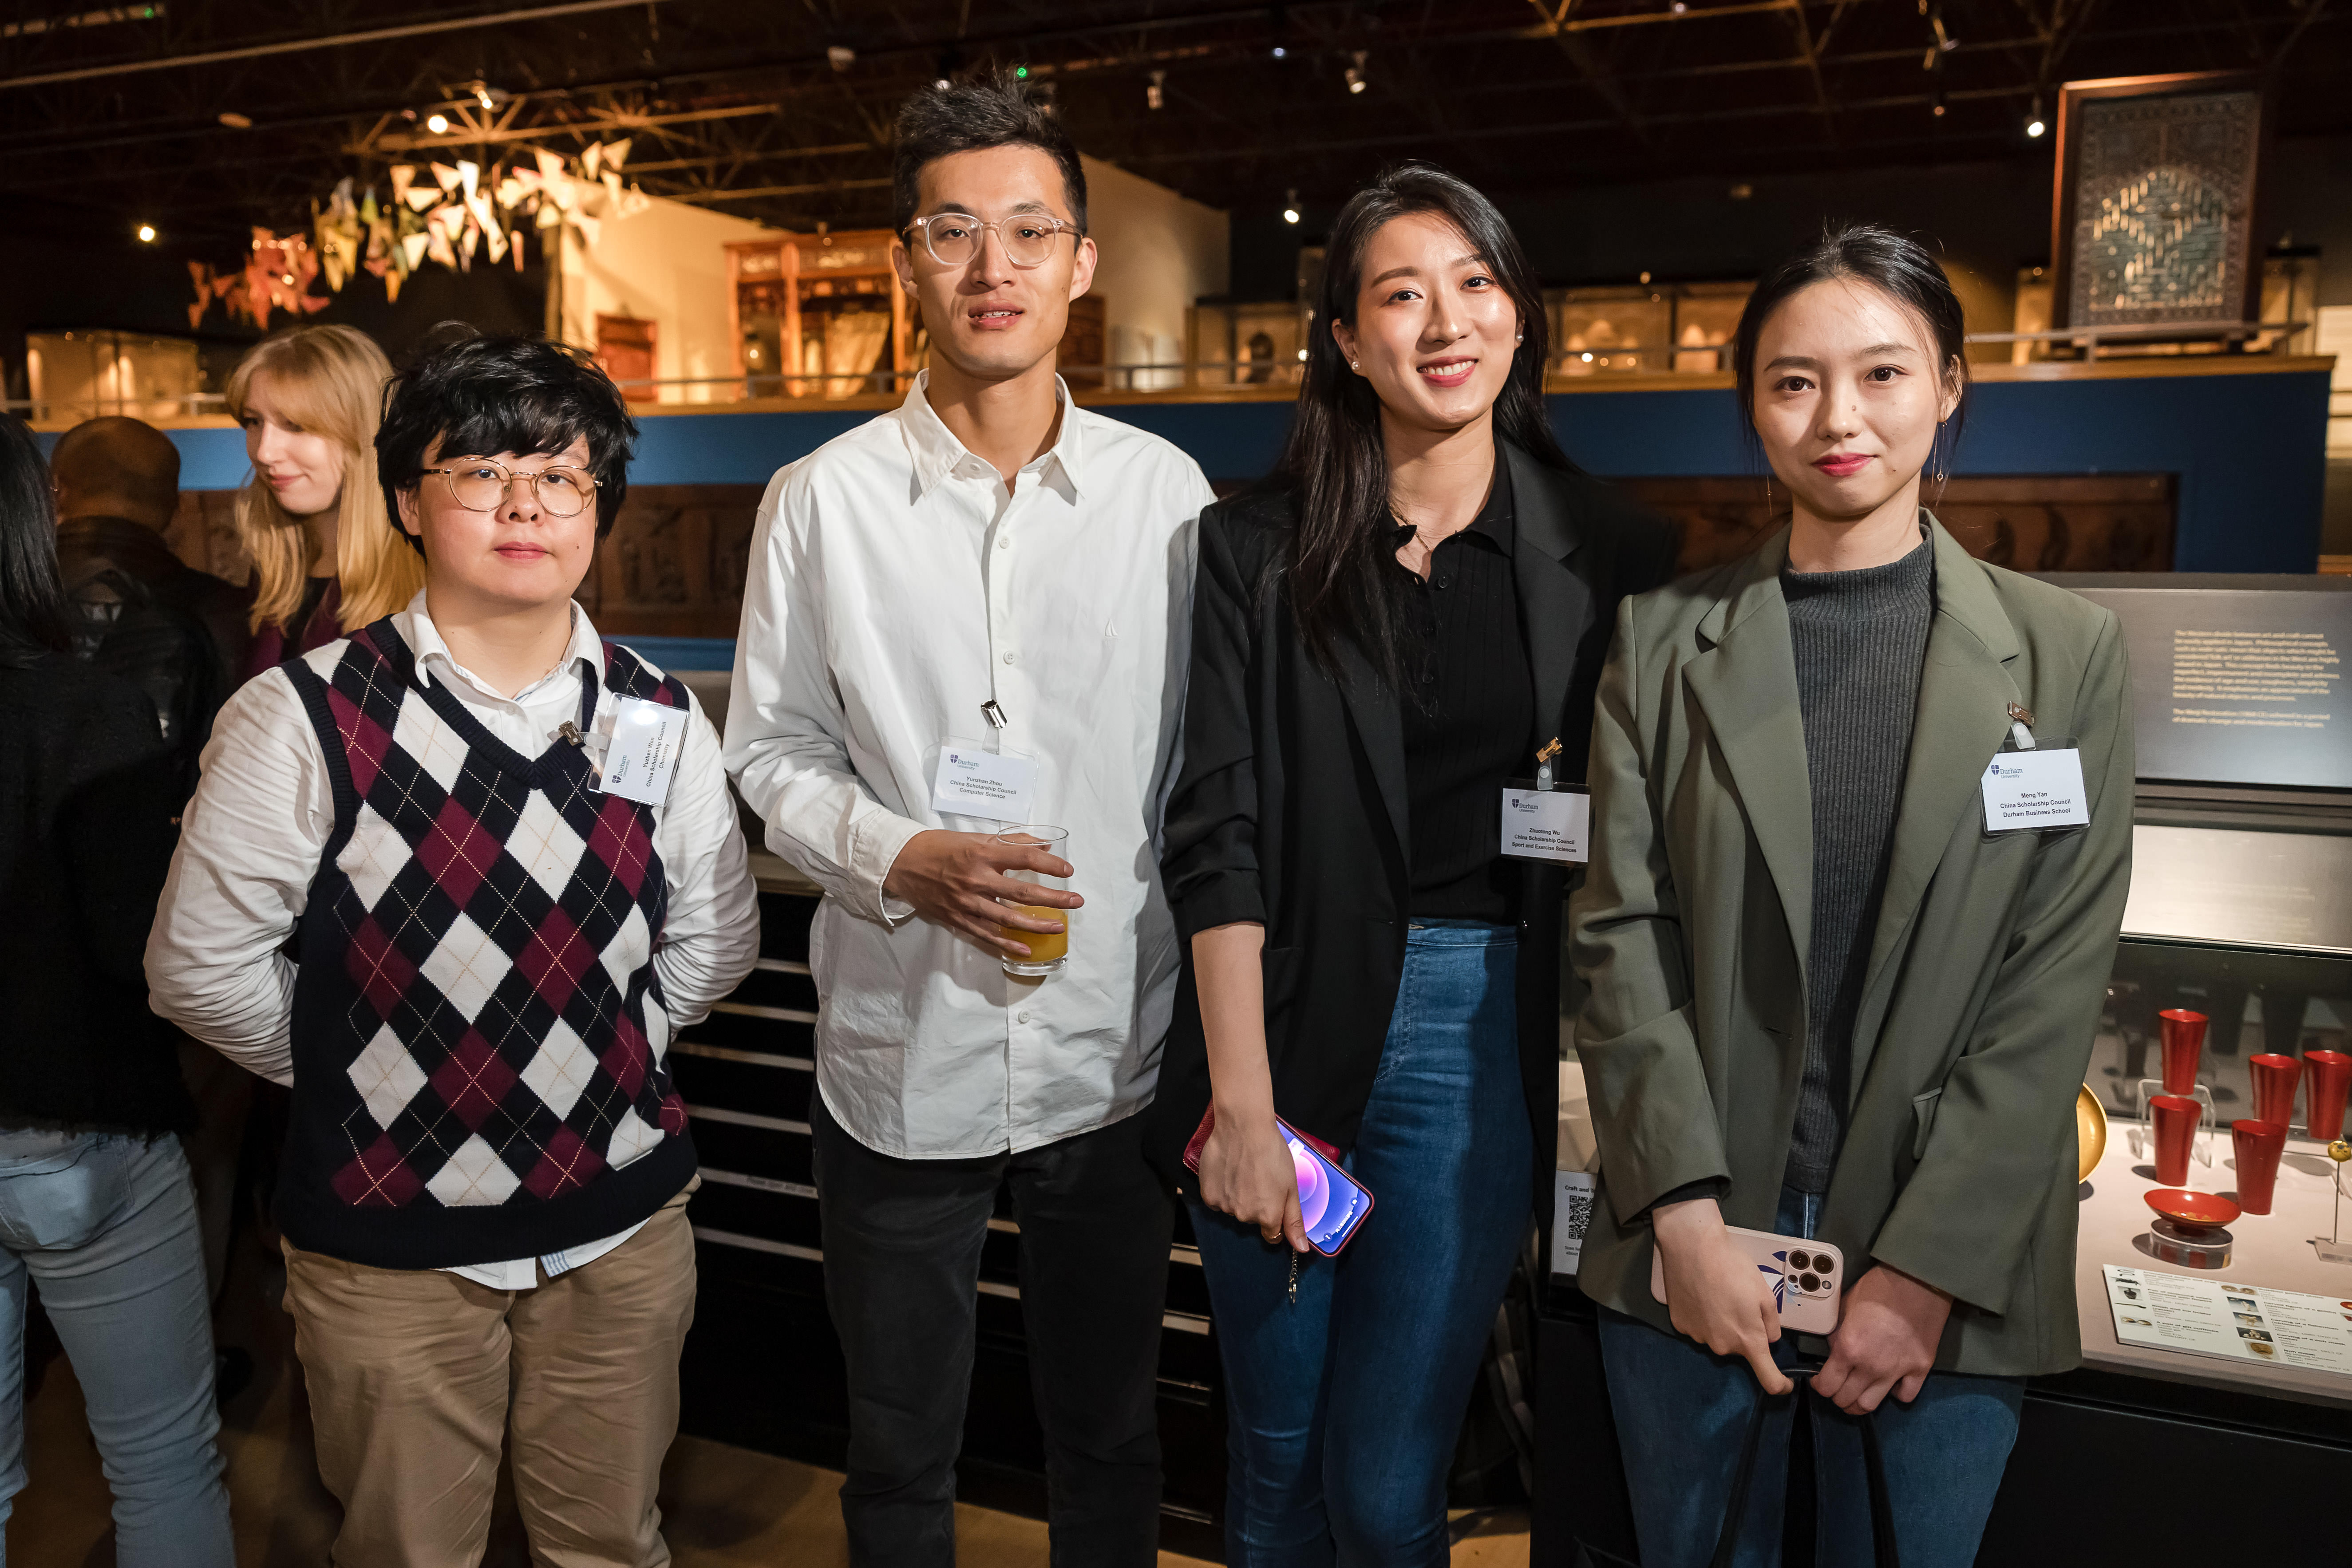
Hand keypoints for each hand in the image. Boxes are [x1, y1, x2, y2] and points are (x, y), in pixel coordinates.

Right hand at [881, 830, 1079, 956]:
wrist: (902, 863)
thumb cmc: (940, 847)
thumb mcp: (975, 838)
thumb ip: (1010, 842)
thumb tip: (1043, 845)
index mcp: (982, 853)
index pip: (1024, 858)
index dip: (1050, 865)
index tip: (1069, 871)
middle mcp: (976, 879)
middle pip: (1024, 892)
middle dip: (1054, 898)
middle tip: (1076, 901)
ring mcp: (967, 902)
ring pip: (1009, 918)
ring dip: (1037, 924)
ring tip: (1059, 926)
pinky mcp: (958, 918)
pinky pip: (986, 935)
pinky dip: (1007, 944)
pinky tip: (1026, 949)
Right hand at [1196, 1105, 1305, 1251]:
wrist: (1244, 1127)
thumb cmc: (1271, 1153)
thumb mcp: (1291, 1186)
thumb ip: (1294, 1220)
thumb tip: (1301, 1250)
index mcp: (1268, 1216)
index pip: (1271, 1233)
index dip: (1274, 1217)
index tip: (1272, 1199)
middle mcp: (1245, 1216)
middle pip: (1252, 1219)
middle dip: (1256, 1203)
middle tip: (1258, 1178)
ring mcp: (1225, 1206)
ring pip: (1234, 1209)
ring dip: (1238, 1195)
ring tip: (1243, 1171)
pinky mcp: (1208, 1195)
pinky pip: (1217, 1200)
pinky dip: (1222, 1190)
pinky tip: (1228, 1172)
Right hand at [1652, 1198, 1793, 1394]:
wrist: (1692, 1247)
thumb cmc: (1733, 1268)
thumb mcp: (1765, 1293)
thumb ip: (1772, 1323)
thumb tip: (1769, 1337)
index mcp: (1748, 1339)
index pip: (1768, 1378)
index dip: (1780, 1385)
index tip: (1784, 1385)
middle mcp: (1722, 1345)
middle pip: (1739, 1348)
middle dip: (1744, 1333)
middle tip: (1740, 1302)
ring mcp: (1698, 1336)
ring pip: (1718, 1337)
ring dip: (1722, 1324)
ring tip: (1718, 1294)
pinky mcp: (1679, 1324)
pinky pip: (1699, 1327)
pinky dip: (1703, 1317)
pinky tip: (1701, 1295)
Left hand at [1814, 1264, 1950, 1414]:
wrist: (1918, 1281)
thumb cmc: (1879, 1288)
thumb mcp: (1845, 1307)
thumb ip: (1836, 1333)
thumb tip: (1834, 1350)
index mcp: (1848, 1349)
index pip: (1827, 1386)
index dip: (1819, 1386)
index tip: (1819, 1381)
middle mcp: (1871, 1366)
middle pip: (1846, 1400)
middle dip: (1837, 1397)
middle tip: (1837, 1388)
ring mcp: (1897, 1371)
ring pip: (1871, 1405)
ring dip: (1860, 1404)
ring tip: (1857, 1394)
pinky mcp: (1920, 1369)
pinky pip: (1905, 1396)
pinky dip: (1895, 1393)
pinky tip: (1890, 1384)